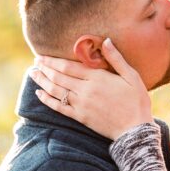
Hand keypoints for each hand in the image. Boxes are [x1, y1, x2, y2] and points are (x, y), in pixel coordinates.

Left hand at [32, 39, 153, 139]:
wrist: (135, 130)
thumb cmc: (137, 101)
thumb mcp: (131, 76)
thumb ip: (116, 58)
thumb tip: (106, 41)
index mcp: (97, 78)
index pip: (68, 66)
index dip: (53, 61)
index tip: (42, 56)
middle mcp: (85, 90)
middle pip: (59, 77)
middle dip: (45, 69)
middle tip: (35, 63)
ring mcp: (81, 105)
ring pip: (56, 90)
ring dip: (42, 81)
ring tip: (32, 74)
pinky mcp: (80, 117)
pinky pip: (59, 107)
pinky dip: (47, 100)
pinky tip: (39, 94)